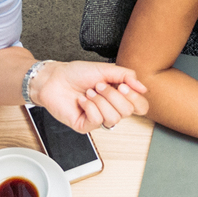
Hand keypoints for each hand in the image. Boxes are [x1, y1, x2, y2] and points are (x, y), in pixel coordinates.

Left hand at [32, 60, 148, 131]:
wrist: (54, 79)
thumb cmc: (76, 74)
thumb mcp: (106, 70)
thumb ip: (127, 76)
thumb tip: (143, 88)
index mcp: (118, 97)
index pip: (140, 107)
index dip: (135, 98)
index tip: (124, 86)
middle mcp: (110, 109)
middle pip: (127, 111)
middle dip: (112, 95)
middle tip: (99, 86)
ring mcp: (98, 119)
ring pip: (113, 118)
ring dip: (100, 100)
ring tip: (89, 92)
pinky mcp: (85, 126)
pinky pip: (97, 120)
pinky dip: (89, 107)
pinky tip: (82, 101)